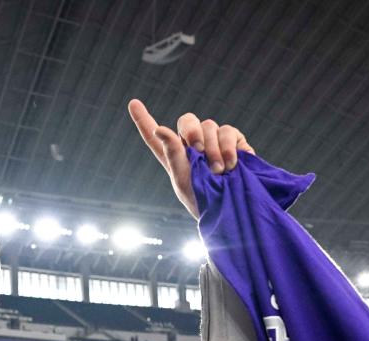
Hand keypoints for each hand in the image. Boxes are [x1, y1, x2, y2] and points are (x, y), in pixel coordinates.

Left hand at [128, 99, 254, 219]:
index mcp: (174, 156)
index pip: (155, 135)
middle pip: (187, 121)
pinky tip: (231, 165)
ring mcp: (214, 141)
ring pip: (209, 125)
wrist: (233, 208)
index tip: (133, 103)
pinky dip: (228, 148)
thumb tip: (159, 129)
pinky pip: (228, 131)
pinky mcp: (234, 141)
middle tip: (198, 151)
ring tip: (218, 171)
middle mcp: (193, 145)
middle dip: (191, 131)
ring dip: (213, 148)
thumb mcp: (183, 180)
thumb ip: (172, 153)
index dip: (143, 118)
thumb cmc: (203, 200)